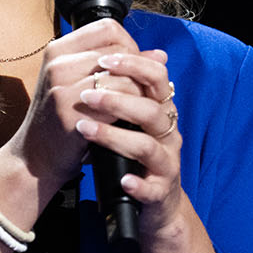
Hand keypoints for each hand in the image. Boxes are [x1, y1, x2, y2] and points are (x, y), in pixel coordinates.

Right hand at [2, 17, 144, 194]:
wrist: (35, 156)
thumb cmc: (61, 118)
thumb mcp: (80, 83)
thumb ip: (117, 66)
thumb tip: (160, 55)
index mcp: (58, 50)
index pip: (108, 29)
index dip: (130, 44)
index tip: (134, 66)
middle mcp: (57, 63)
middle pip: (119, 51)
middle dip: (139, 70)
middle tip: (143, 89)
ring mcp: (62, 87)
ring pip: (123, 77)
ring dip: (139, 92)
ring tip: (139, 105)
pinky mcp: (71, 112)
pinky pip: (118, 102)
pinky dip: (130, 110)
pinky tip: (129, 119)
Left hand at [74, 46, 183, 238]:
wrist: (152, 202)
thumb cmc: (134, 154)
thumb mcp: (129, 119)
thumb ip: (124, 89)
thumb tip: (107, 50)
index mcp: (160, 109)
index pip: (156, 76)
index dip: (133, 65)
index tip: (101, 60)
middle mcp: (168, 133)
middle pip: (151, 108)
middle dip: (118, 99)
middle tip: (86, 96)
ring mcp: (166, 162)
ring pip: (147, 145)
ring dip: (114, 137)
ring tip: (84, 130)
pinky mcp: (161, 191)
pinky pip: (153, 187)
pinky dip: (137, 184)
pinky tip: (121, 180)